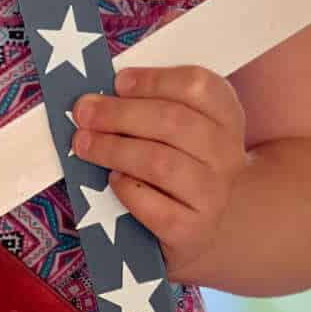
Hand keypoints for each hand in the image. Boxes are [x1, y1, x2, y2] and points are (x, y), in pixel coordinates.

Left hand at [70, 66, 248, 279]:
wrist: (201, 222)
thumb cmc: (179, 161)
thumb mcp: (177, 125)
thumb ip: (148, 103)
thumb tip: (100, 96)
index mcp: (225, 115)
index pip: (197, 86)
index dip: (155, 80)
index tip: (119, 82)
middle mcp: (227, 153)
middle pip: (174, 122)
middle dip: (120, 114)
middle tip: (84, 112)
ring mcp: (214, 194)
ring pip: (162, 163)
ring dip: (115, 149)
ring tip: (84, 144)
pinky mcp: (194, 231)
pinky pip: (156, 208)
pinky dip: (128, 189)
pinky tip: (113, 179)